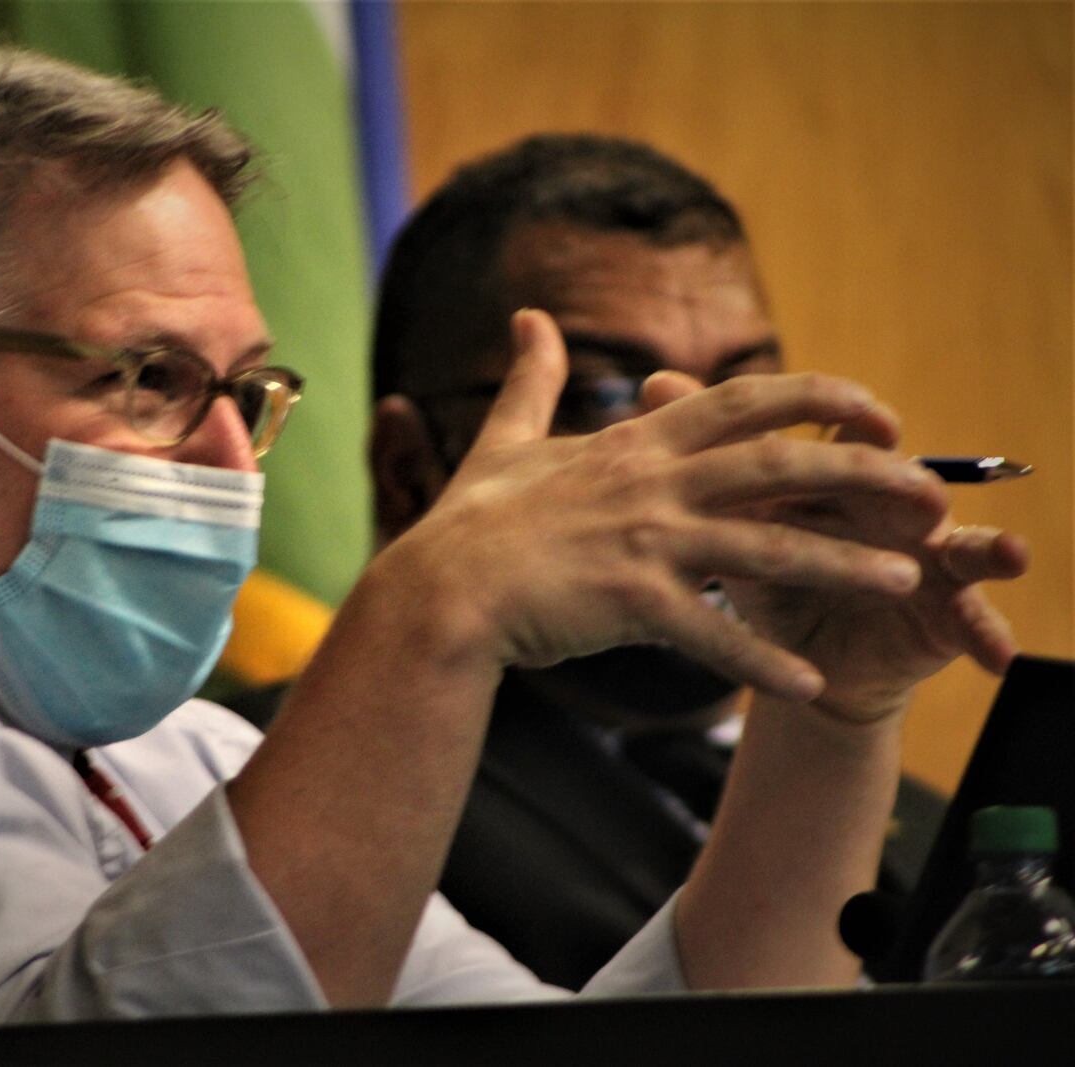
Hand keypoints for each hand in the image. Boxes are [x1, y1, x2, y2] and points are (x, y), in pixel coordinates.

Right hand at [387, 309, 954, 703]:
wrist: (438, 591)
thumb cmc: (471, 521)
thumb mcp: (505, 438)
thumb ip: (532, 379)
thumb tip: (526, 317)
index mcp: (635, 443)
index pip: (743, 401)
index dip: (818, 398)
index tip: (875, 409)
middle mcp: (651, 484)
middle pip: (776, 465)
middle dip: (860, 473)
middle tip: (926, 491)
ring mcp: (642, 542)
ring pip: (762, 547)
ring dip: (839, 564)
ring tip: (904, 580)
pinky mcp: (627, 603)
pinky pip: (708, 635)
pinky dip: (759, 662)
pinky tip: (808, 685)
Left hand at [722, 428, 1027, 722]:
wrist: (780, 657)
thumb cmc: (756, 571)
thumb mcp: (729, 515)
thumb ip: (701, 450)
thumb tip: (654, 379)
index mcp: (842, 479)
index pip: (856, 445)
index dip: (867, 435)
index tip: (874, 424)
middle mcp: (892, 509)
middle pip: (911, 490)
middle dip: (919, 490)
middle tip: (925, 494)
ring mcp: (927, 560)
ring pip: (962, 545)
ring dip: (983, 548)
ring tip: (1005, 553)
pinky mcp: (942, 616)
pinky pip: (974, 623)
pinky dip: (990, 635)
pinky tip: (1001, 656)